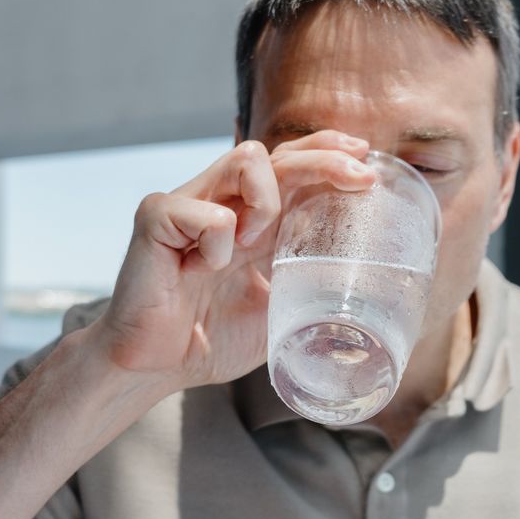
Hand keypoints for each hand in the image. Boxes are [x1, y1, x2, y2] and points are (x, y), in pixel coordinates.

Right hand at [88, 130, 373, 392]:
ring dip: (268, 200)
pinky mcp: (156, 218)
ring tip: (257, 243)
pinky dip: (218, 244)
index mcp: (247, 218)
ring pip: (243, 160)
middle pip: (275, 152)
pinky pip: (206, 213)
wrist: (156, 368)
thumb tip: (364, 272)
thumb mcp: (276, 304)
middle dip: (323, 159)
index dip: (324, 150)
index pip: (288, 163)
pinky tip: (202, 272)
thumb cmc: (210, 338)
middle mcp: (218, 201)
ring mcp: (186, 204)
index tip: (364, 156)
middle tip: (360, 178)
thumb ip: (305, 277)